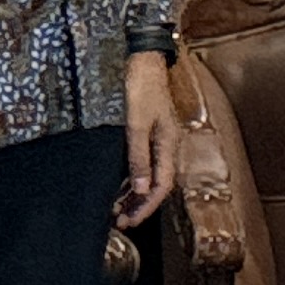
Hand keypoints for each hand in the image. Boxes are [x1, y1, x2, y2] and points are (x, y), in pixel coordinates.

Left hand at [116, 52, 181, 227]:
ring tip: (115, 211)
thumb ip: (137, 157)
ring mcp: (158, 141)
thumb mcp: (135, 125)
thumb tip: (141, 187)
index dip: (146, 206)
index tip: (130, 222)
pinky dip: (131, 181)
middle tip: (120, 223)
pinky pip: (142, 165)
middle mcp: (167, 146)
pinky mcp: (148, 135)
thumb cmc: (140, 91)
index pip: (162, 185)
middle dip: (139, 206)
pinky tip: (118, 188)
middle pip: (157, 185)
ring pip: (149, 177)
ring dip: (134, 195)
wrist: (142, 61)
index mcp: (168, 144)